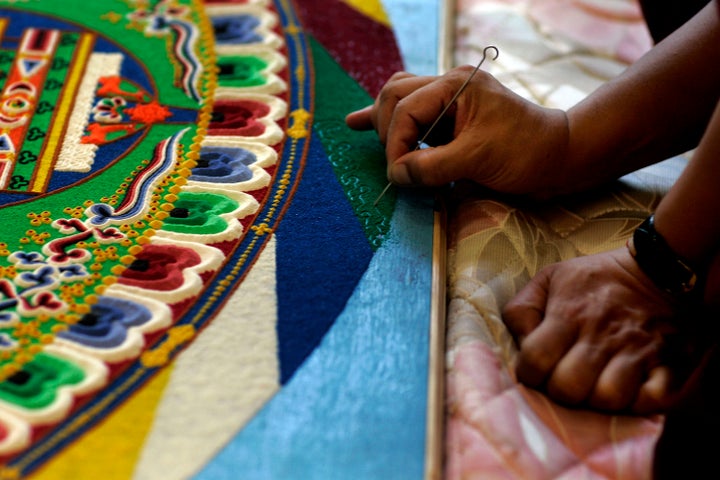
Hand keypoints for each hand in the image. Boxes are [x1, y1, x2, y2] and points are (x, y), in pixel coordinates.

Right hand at [345, 66, 570, 197]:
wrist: (559, 157)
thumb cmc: (526, 153)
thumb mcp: (478, 159)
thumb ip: (432, 166)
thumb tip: (396, 175)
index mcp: (455, 87)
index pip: (405, 110)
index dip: (395, 144)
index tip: (398, 175)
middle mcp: (450, 86)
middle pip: (395, 95)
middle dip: (385, 128)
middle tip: (393, 162)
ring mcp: (450, 100)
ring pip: (401, 99)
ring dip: (384, 121)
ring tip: (361, 132)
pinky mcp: (451, 119)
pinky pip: (414, 114)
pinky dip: (391, 123)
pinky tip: (359, 123)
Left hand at [502, 247, 706, 412]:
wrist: (656, 268)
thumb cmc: (594, 280)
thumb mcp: (548, 280)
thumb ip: (521, 310)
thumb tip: (520, 345)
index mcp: (569, 313)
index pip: (535, 360)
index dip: (528, 374)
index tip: (536, 370)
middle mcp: (602, 334)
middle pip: (569, 388)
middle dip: (560, 392)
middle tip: (566, 381)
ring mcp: (638, 350)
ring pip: (609, 399)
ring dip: (597, 401)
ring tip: (596, 386)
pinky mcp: (671, 363)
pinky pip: (653, 400)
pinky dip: (639, 403)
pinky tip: (629, 390)